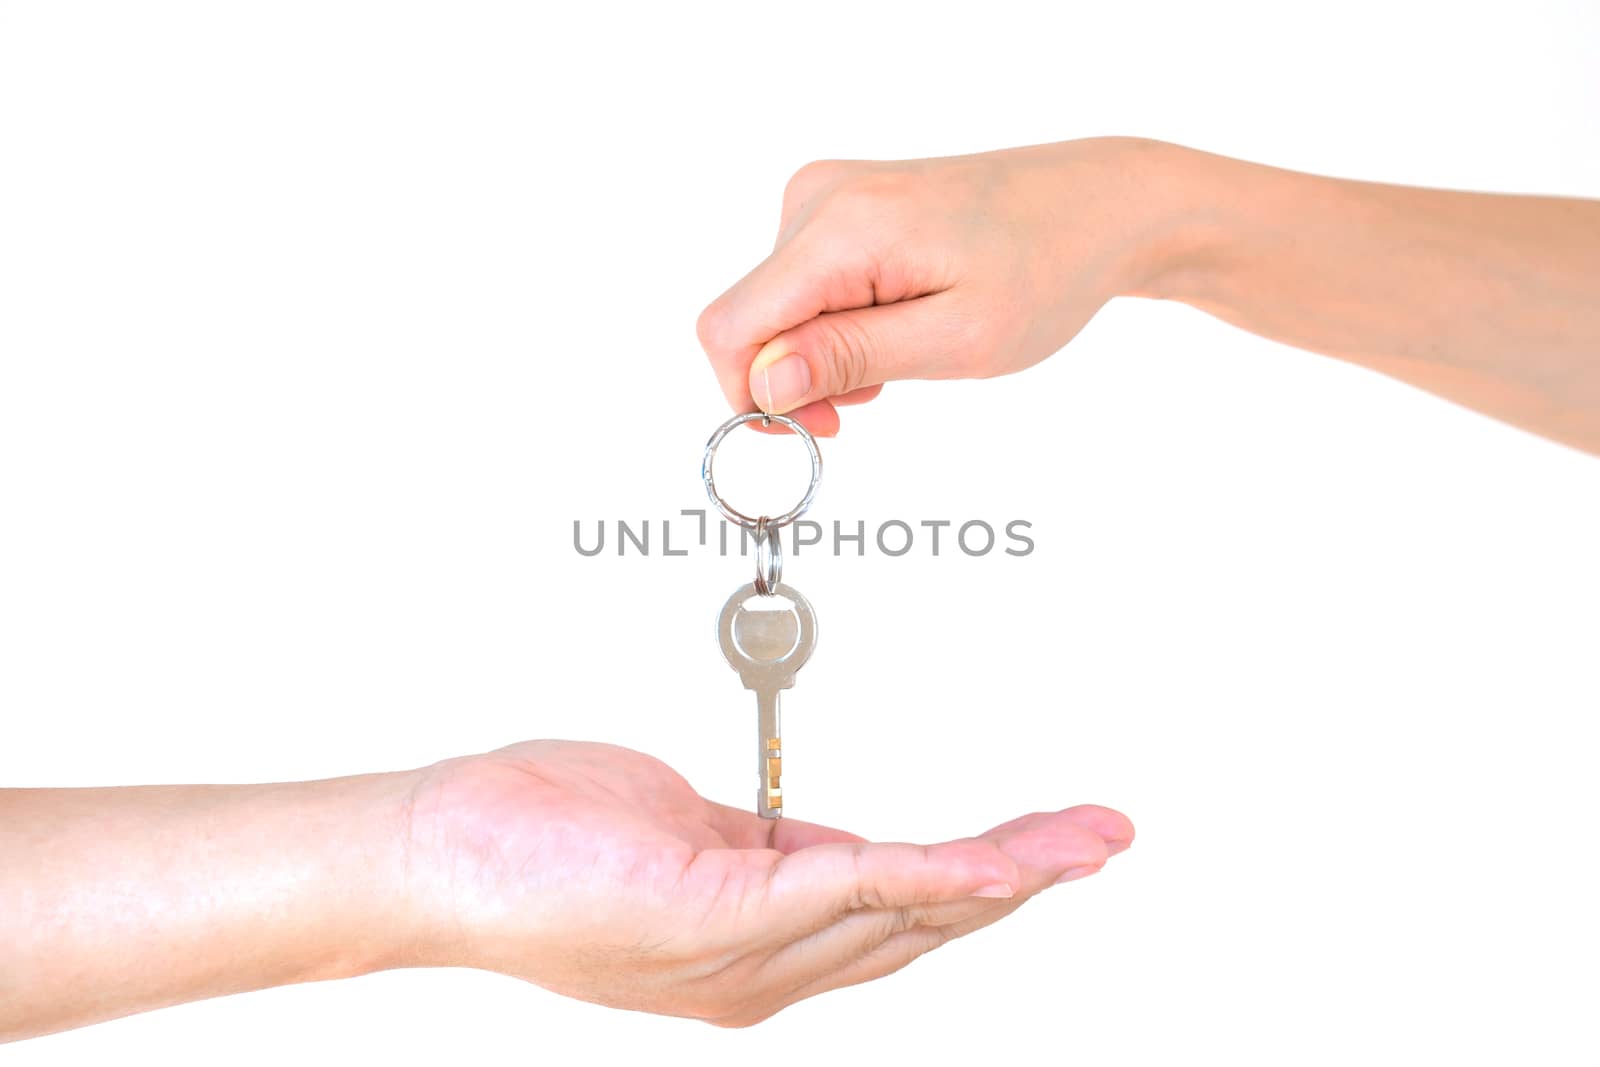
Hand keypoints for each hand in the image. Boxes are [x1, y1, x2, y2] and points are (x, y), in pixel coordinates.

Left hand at [403, 740, 1131, 1025]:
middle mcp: (764, 969)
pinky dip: (933, 872)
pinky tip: (996, 857)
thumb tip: (825, 842)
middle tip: (1106, 838)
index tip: (1053, 843)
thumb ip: (765, 850)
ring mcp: (744, 952)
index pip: (898, 914)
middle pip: (925, 924)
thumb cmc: (542, 836)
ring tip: (1083, 843)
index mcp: (761, 943)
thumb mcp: (684, 835)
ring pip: (906, 912)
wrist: (440, 855)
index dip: (984, 882)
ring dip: (1006, 874)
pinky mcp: (719, 915)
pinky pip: (849, 890)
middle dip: (1026, 878)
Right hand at [697, 136, 1189, 434]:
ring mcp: (824, 194)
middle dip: (796, 379)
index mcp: (841, 228)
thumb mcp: (956, 339)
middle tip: (875, 398)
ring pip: (773, 309)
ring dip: (820, 353)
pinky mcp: (837, 204)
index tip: (818, 428)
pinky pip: (800, 285)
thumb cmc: (1045, 269)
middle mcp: (817, 197)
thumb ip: (850, 358)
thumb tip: (763, 384)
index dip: (752, 398)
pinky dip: (834, 323)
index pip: (729, 328)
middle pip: (747, 321)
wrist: (1097, 206)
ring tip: (901, 356)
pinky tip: (893, 325)